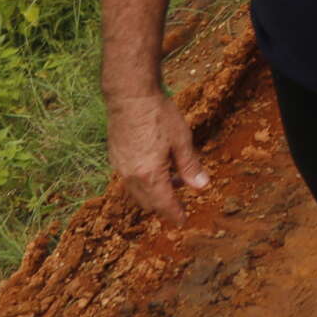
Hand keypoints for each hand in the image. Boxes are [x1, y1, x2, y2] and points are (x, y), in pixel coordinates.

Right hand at [107, 90, 207, 226]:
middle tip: (180, 198)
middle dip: (164, 205)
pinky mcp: (114, 158)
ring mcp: (119, 167)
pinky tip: (155, 166)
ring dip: (154, 192)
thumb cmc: (157, 114)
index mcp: (149, 174)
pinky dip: (142, 182)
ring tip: (173, 177)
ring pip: (137, 192)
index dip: (174, 214)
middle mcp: (131, 176)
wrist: (129, 95)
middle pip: (148, 203)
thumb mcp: (181, 140)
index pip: (164, 204)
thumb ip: (190, 166)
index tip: (182, 221)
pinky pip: (128, 180)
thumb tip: (202, 186)